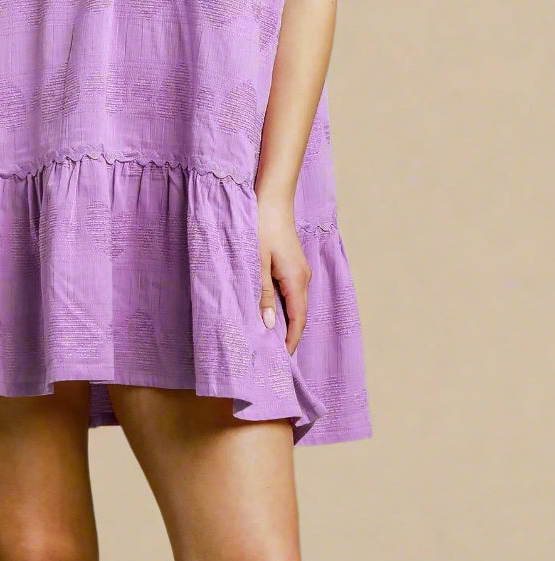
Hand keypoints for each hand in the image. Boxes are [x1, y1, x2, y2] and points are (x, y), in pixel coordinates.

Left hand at [254, 188, 311, 355]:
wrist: (271, 199)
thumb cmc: (260, 227)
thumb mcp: (256, 263)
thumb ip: (262, 294)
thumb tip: (269, 324)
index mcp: (296, 280)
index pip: (298, 321)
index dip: (290, 342)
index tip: (280, 361)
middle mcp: (303, 278)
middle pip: (299, 315)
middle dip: (287, 335)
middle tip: (270, 354)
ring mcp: (300, 270)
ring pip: (295, 304)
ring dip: (284, 320)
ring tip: (267, 338)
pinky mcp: (293, 264)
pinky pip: (291, 292)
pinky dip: (283, 306)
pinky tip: (269, 311)